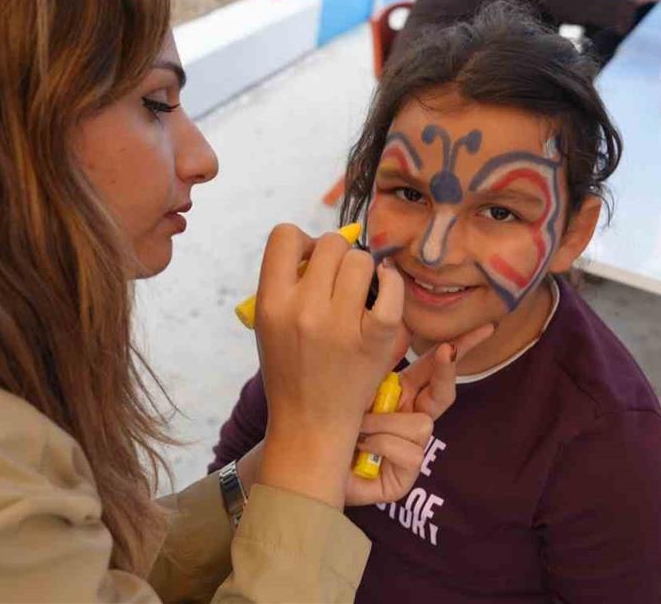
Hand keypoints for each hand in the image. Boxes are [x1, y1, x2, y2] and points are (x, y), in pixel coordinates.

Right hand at [252, 224, 408, 508]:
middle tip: (339, 281)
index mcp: (271, 304)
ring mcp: (341, 325)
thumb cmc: (291, 371)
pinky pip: (390, 288)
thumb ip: (286, 285)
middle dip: (337, 256)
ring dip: (363, 270)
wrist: (311, 424)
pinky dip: (391, 283)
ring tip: (359, 292)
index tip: (310, 263)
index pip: (284, 236)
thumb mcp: (269, 326)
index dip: (302, 241)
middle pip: (330, 245)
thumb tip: (319, 246)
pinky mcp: (375, 339)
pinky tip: (384, 289)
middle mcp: (303, 310)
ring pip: (360, 260)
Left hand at [344, 324, 493, 505]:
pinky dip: (380, 445)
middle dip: (445, 372)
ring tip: (357, 427)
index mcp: (403, 395)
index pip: (436, 368)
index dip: (460, 348)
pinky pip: (409, 452)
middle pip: (444, 394)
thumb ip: (380, 359)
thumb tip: (399, 323)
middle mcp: (411, 420)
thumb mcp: (356, 383)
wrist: (307, 462)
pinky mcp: (404, 479)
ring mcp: (411, 451)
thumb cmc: (329, 421)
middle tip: (447, 351)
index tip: (485, 328)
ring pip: (421, 425)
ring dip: (385, 423)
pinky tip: (361, 448)